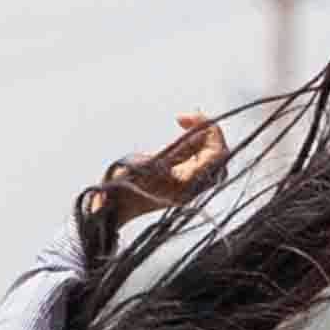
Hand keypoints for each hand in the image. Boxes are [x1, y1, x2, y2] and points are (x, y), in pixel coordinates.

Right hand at [90, 112, 229, 220]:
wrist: (111, 211)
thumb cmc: (123, 190)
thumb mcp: (148, 164)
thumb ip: (179, 150)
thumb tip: (202, 133)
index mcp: (187, 185)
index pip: (217, 153)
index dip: (208, 130)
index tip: (184, 118)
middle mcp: (192, 189)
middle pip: (218, 156)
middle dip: (207, 133)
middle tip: (185, 120)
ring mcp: (188, 189)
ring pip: (211, 159)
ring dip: (201, 139)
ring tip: (183, 126)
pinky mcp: (182, 185)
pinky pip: (200, 163)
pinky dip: (196, 147)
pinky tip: (181, 139)